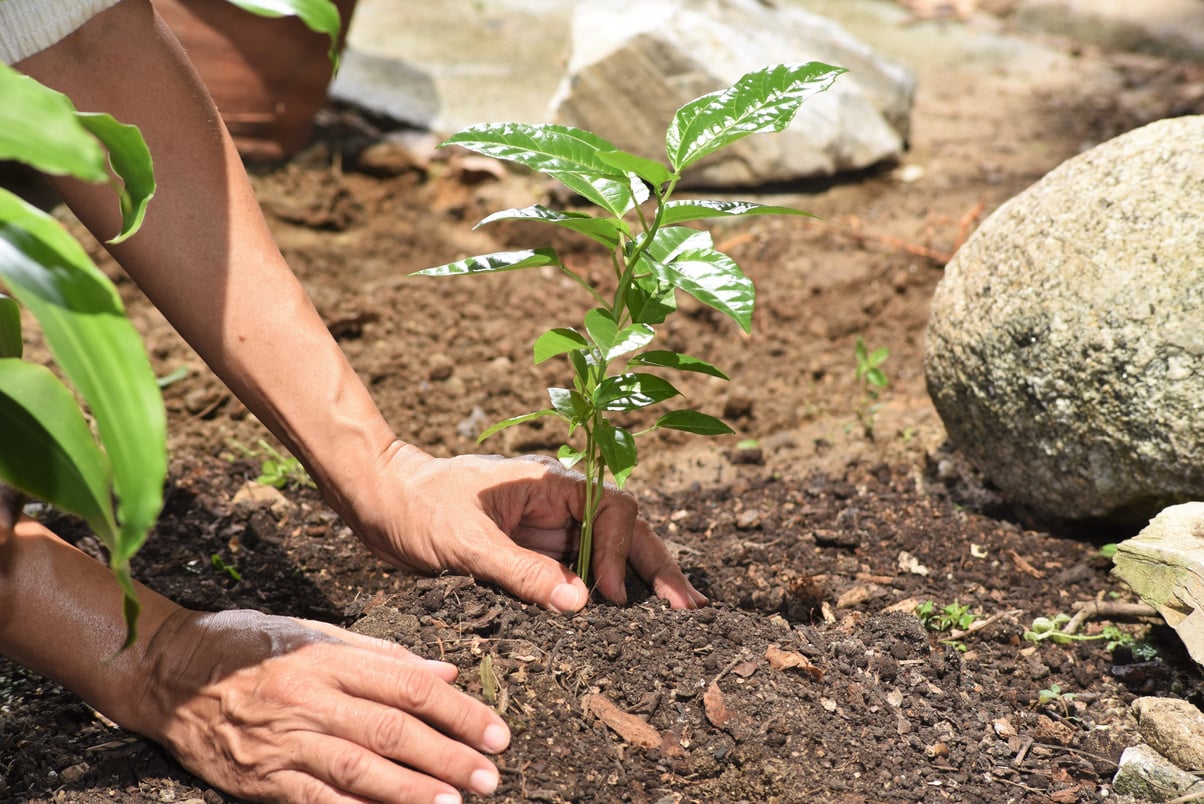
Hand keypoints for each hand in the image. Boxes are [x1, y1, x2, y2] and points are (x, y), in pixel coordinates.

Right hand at [138, 609, 508, 803]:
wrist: (165, 670)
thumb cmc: (245, 644)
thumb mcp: (314, 632)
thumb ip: (382, 655)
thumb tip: (444, 673)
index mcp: (328, 658)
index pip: (408, 686)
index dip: (457, 710)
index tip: (495, 730)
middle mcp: (309, 698)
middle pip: (391, 731)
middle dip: (447, 755)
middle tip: (489, 775)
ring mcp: (283, 741)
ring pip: (358, 769)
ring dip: (411, 790)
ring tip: (452, 803)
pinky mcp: (260, 779)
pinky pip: (314, 801)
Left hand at [344, 442, 706, 612]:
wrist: (382, 502)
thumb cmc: (418, 507)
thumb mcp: (465, 541)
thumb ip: (521, 570)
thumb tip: (580, 603)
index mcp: (549, 482)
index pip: (611, 509)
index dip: (617, 551)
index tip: (604, 594)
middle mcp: (558, 502)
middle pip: (624, 527)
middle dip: (656, 564)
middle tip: (689, 606)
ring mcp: (549, 527)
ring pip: (609, 549)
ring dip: (641, 578)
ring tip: (679, 610)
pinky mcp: (534, 551)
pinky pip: (580, 570)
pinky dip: (607, 589)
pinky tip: (629, 612)